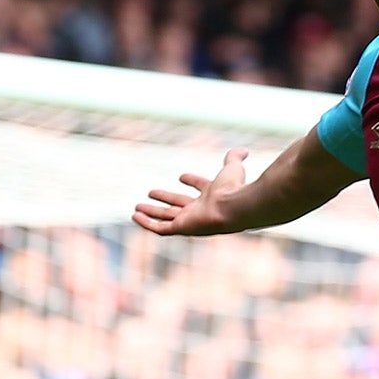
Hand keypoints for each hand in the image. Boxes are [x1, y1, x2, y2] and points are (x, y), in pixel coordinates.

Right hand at [132, 149, 248, 236]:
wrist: (233, 206)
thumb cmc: (233, 188)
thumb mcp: (232, 168)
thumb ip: (234, 158)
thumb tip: (244, 149)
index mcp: (212, 196)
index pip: (200, 188)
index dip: (193, 181)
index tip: (182, 176)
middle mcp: (200, 210)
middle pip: (178, 205)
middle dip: (165, 199)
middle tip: (151, 192)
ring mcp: (190, 220)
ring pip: (166, 218)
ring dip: (151, 212)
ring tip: (136, 207)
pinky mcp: (181, 228)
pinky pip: (160, 229)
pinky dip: (146, 223)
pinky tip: (135, 216)